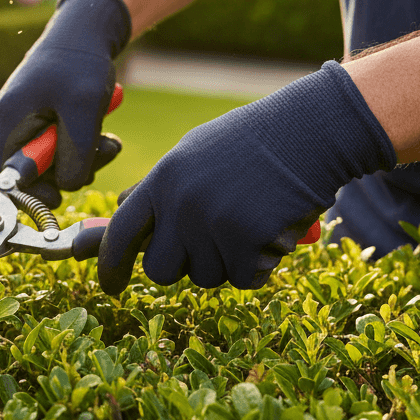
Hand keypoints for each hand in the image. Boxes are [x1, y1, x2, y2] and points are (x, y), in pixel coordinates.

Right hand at [0, 0, 130, 206]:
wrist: (87, 28)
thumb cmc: (81, 62)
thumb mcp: (83, 110)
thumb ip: (75, 154)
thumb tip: (69, 187)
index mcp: (9, 118)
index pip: (6, 174)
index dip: (30, 191)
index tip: (60, 197)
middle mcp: (9, 119)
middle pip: (32, 168)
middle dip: (68, 169)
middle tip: (102, 156)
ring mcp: (24, 115)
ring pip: (50, 157)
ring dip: (82, 156)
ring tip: (109, 140)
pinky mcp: (40, 113)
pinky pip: (57, 142)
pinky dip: (81, 142)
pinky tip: (102, 130)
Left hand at [97, 61, 396, 290]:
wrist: (308, 132)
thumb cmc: (250, 143)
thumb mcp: (192, 153)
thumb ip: (158, 187)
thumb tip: (122, 209)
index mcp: (162, 179)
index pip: (120, 233)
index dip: (110, 266)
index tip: (110, 286)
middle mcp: (180, 204)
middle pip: (159, 269)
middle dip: (181, 266)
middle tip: (209, 245)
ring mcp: (212, 225)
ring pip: (205, 277)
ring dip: (226, 262)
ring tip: (249, 220)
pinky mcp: (248, 243)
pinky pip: (244, 280)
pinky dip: (259, 265)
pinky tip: (271, 231)